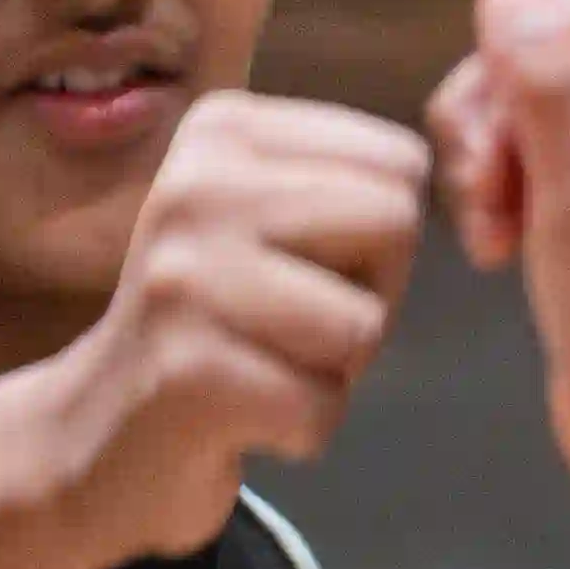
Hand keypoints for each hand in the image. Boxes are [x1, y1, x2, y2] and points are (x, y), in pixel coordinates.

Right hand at [0, 90, 428, 562]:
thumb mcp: (273, 221)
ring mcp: (185, 276)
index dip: (381, 238)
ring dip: (333, 371)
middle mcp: (196, 185)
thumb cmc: (220, 328)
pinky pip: (324, 407)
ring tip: (258, 365)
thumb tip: (472, 158)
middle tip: (285, 324)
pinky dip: (302, 428)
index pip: (398, 163)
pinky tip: (240, 415)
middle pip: (395, 226)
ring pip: (364, 324)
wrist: (96, 437)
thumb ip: (349, 181)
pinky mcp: (189, 370)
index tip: (302, 266)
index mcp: (225, 131)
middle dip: (369, 295)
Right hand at [458, 0, 569, 490]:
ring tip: (492, 238)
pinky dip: (499, 197)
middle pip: (530, 52)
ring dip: (485, 166)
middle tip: (487, 202)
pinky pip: (526, 159)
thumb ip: (550, 95)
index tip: (496, 155)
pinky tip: (497, 253)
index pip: (559, 8)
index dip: (506, 68)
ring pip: (518, 107)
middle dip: (489, 120)